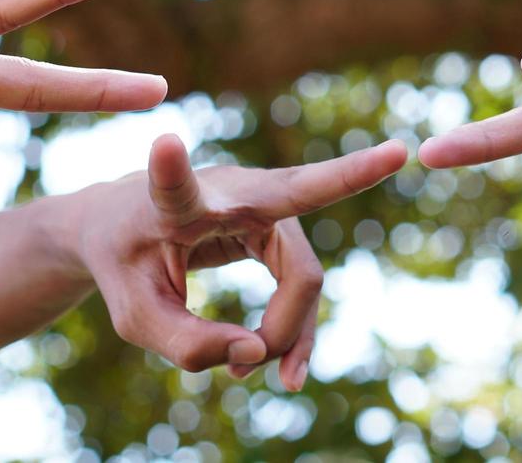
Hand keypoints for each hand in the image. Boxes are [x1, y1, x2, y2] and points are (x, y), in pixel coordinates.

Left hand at [76, 133, 406, 388]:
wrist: (124, 226)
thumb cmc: (124, 262)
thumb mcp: (134, 317)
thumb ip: (187, 344)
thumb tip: (258, 354)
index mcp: (171, 203)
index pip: (173, 187)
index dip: (169, 169)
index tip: (164, 142)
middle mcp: (226, 190)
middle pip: (296, 198)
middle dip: (350, 173)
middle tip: (397, 153)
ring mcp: (260, 203)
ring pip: (302, 272)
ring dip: (289, 329)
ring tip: (266, 379)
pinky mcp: (275, 226)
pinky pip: (301, 281)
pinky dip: (294, 327)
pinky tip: (286, 370)